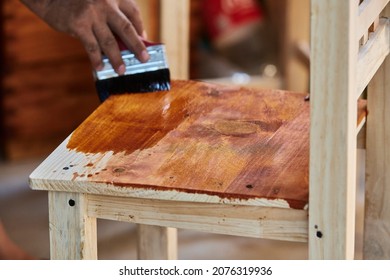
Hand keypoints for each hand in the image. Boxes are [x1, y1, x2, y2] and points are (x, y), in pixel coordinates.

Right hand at [21, 0, 149, 74]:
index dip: (140, 28)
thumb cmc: (76, 0)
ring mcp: (92, 15)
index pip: (133, 13)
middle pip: (127, 28)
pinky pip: (92, 47)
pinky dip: (97, 59)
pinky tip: (100, 67)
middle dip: (137, 46)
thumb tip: (127, 39)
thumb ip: (112, 15)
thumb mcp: (98, 1)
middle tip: (145, 59)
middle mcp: (105, 3)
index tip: (144, 40)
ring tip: (122, 70)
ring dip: (117, 58)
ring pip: (110, 42)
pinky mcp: (79, 25)